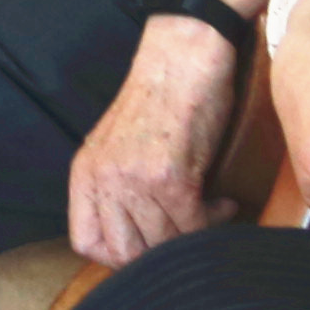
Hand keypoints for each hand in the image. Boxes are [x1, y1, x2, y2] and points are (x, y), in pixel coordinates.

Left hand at [66, 21, 243, 268]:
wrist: (183, 53)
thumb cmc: (160, 98)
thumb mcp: (120, 145)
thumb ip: (118, 189)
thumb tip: (140, 241)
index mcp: (86, 171)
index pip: (87, 242)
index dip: (121, 256)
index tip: (151, 246)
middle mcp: (104, 178)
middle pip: (126, 253)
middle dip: (162, 251)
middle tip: (186, 232)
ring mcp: (134, 178)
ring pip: (164, 243)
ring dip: (194, 234)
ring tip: (210, 211)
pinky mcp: (170, 176)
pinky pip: (193, 225)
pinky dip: (216, 220)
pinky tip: (223, 201)